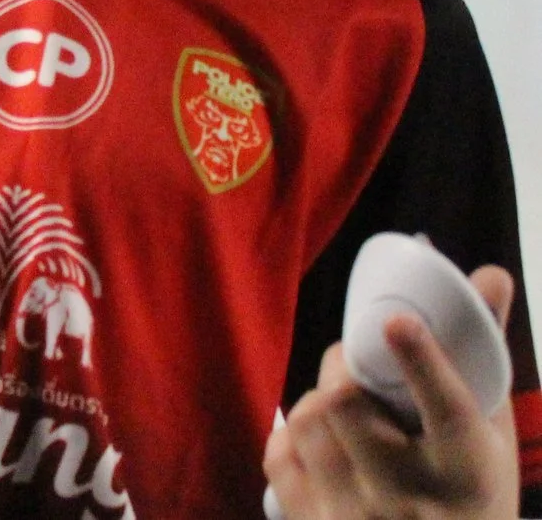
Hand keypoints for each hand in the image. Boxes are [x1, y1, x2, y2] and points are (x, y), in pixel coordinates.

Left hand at [264, 266, 519, 519]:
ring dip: (319, 399)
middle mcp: (410, 497)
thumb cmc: (470, 492)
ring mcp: (355, 515)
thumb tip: (489, 273)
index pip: (446, 411)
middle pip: (349, 403)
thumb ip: (479, 356)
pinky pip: (280, 455)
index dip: (421, 363)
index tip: (399, 322)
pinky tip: (324, 443)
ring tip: (345, 405)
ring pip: (308, 420)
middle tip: (355, 363)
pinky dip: (295, 436)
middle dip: (343, 368)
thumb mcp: (490, 435)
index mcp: (468, 471)